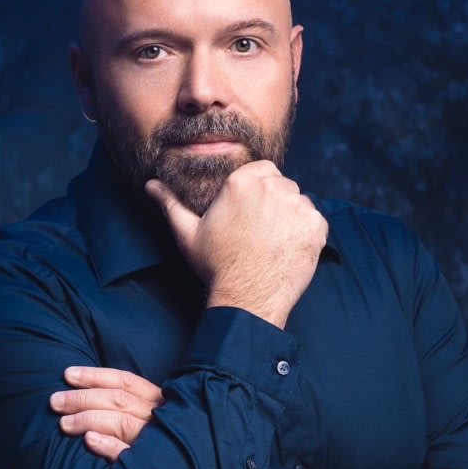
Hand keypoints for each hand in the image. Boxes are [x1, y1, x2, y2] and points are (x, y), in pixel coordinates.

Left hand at [50, 365, 164, 461]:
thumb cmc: (158, 443)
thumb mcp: (150, 417)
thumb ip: (126, 405)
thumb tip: (85, 391)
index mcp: (160, 402)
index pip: (126, 382)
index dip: (95, 376)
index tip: (68, 374)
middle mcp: (160, 418)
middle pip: (119, 400)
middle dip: (83, 398)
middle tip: (55, 401)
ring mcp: (159, 442)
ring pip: (122, 422)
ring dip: (90, 419)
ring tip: (65, 423)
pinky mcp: (153, 467)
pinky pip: (129, 454)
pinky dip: (110, 445)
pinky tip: (90, 441)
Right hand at [145, 160, 326, 329]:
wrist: (247, 298)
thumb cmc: (216, 266)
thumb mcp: (188, 233)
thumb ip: (171, 204)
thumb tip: (151, 184)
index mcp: (242, 181)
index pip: (262, 170)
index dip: (258, 191)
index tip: (252, 213)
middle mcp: (273, 187)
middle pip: (282, 185)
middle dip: (275, 203)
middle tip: (262, 231)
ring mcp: (298, 206)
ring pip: (300, 201)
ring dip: (291, 217)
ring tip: (274, 242)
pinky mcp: (316, 226)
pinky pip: (316, 220)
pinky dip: (306, 232)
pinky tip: (288, 249)